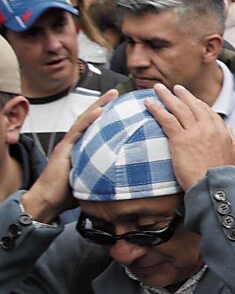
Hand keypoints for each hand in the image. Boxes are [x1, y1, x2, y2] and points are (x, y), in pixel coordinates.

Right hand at [22, 90, 117, 222]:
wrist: (48, 201)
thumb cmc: (68, 194)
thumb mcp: (92, 179)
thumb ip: (105, 172)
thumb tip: (126, 174)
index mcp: (80, 148)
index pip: (94, 127)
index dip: (105, 115)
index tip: (120, 105)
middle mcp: (74, 142)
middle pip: (90, 118)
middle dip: (103, 104)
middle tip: (117, 92)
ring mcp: (68, 144)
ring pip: (84, 120)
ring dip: (98, 105)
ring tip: (111, 94)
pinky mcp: (64, 149)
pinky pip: (78, 131)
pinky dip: (90, 119)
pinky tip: (100, 110)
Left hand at [143, 84, 234, 191]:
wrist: (214, 186)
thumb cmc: (222, 175)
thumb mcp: (233, 155)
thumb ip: (230, 141)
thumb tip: (229, 131)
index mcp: (221, 131)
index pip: (208, 112)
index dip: (198, 103)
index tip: (190, 99)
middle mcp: (208, 127)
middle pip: (193, 105)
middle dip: (183, 94)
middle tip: (174, 88)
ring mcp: (194, 132)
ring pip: (179, 108)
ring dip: (167, 96)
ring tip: (158, 89)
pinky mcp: (180, 139)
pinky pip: (166, 119)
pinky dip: (156, 109)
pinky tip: (148, 103)